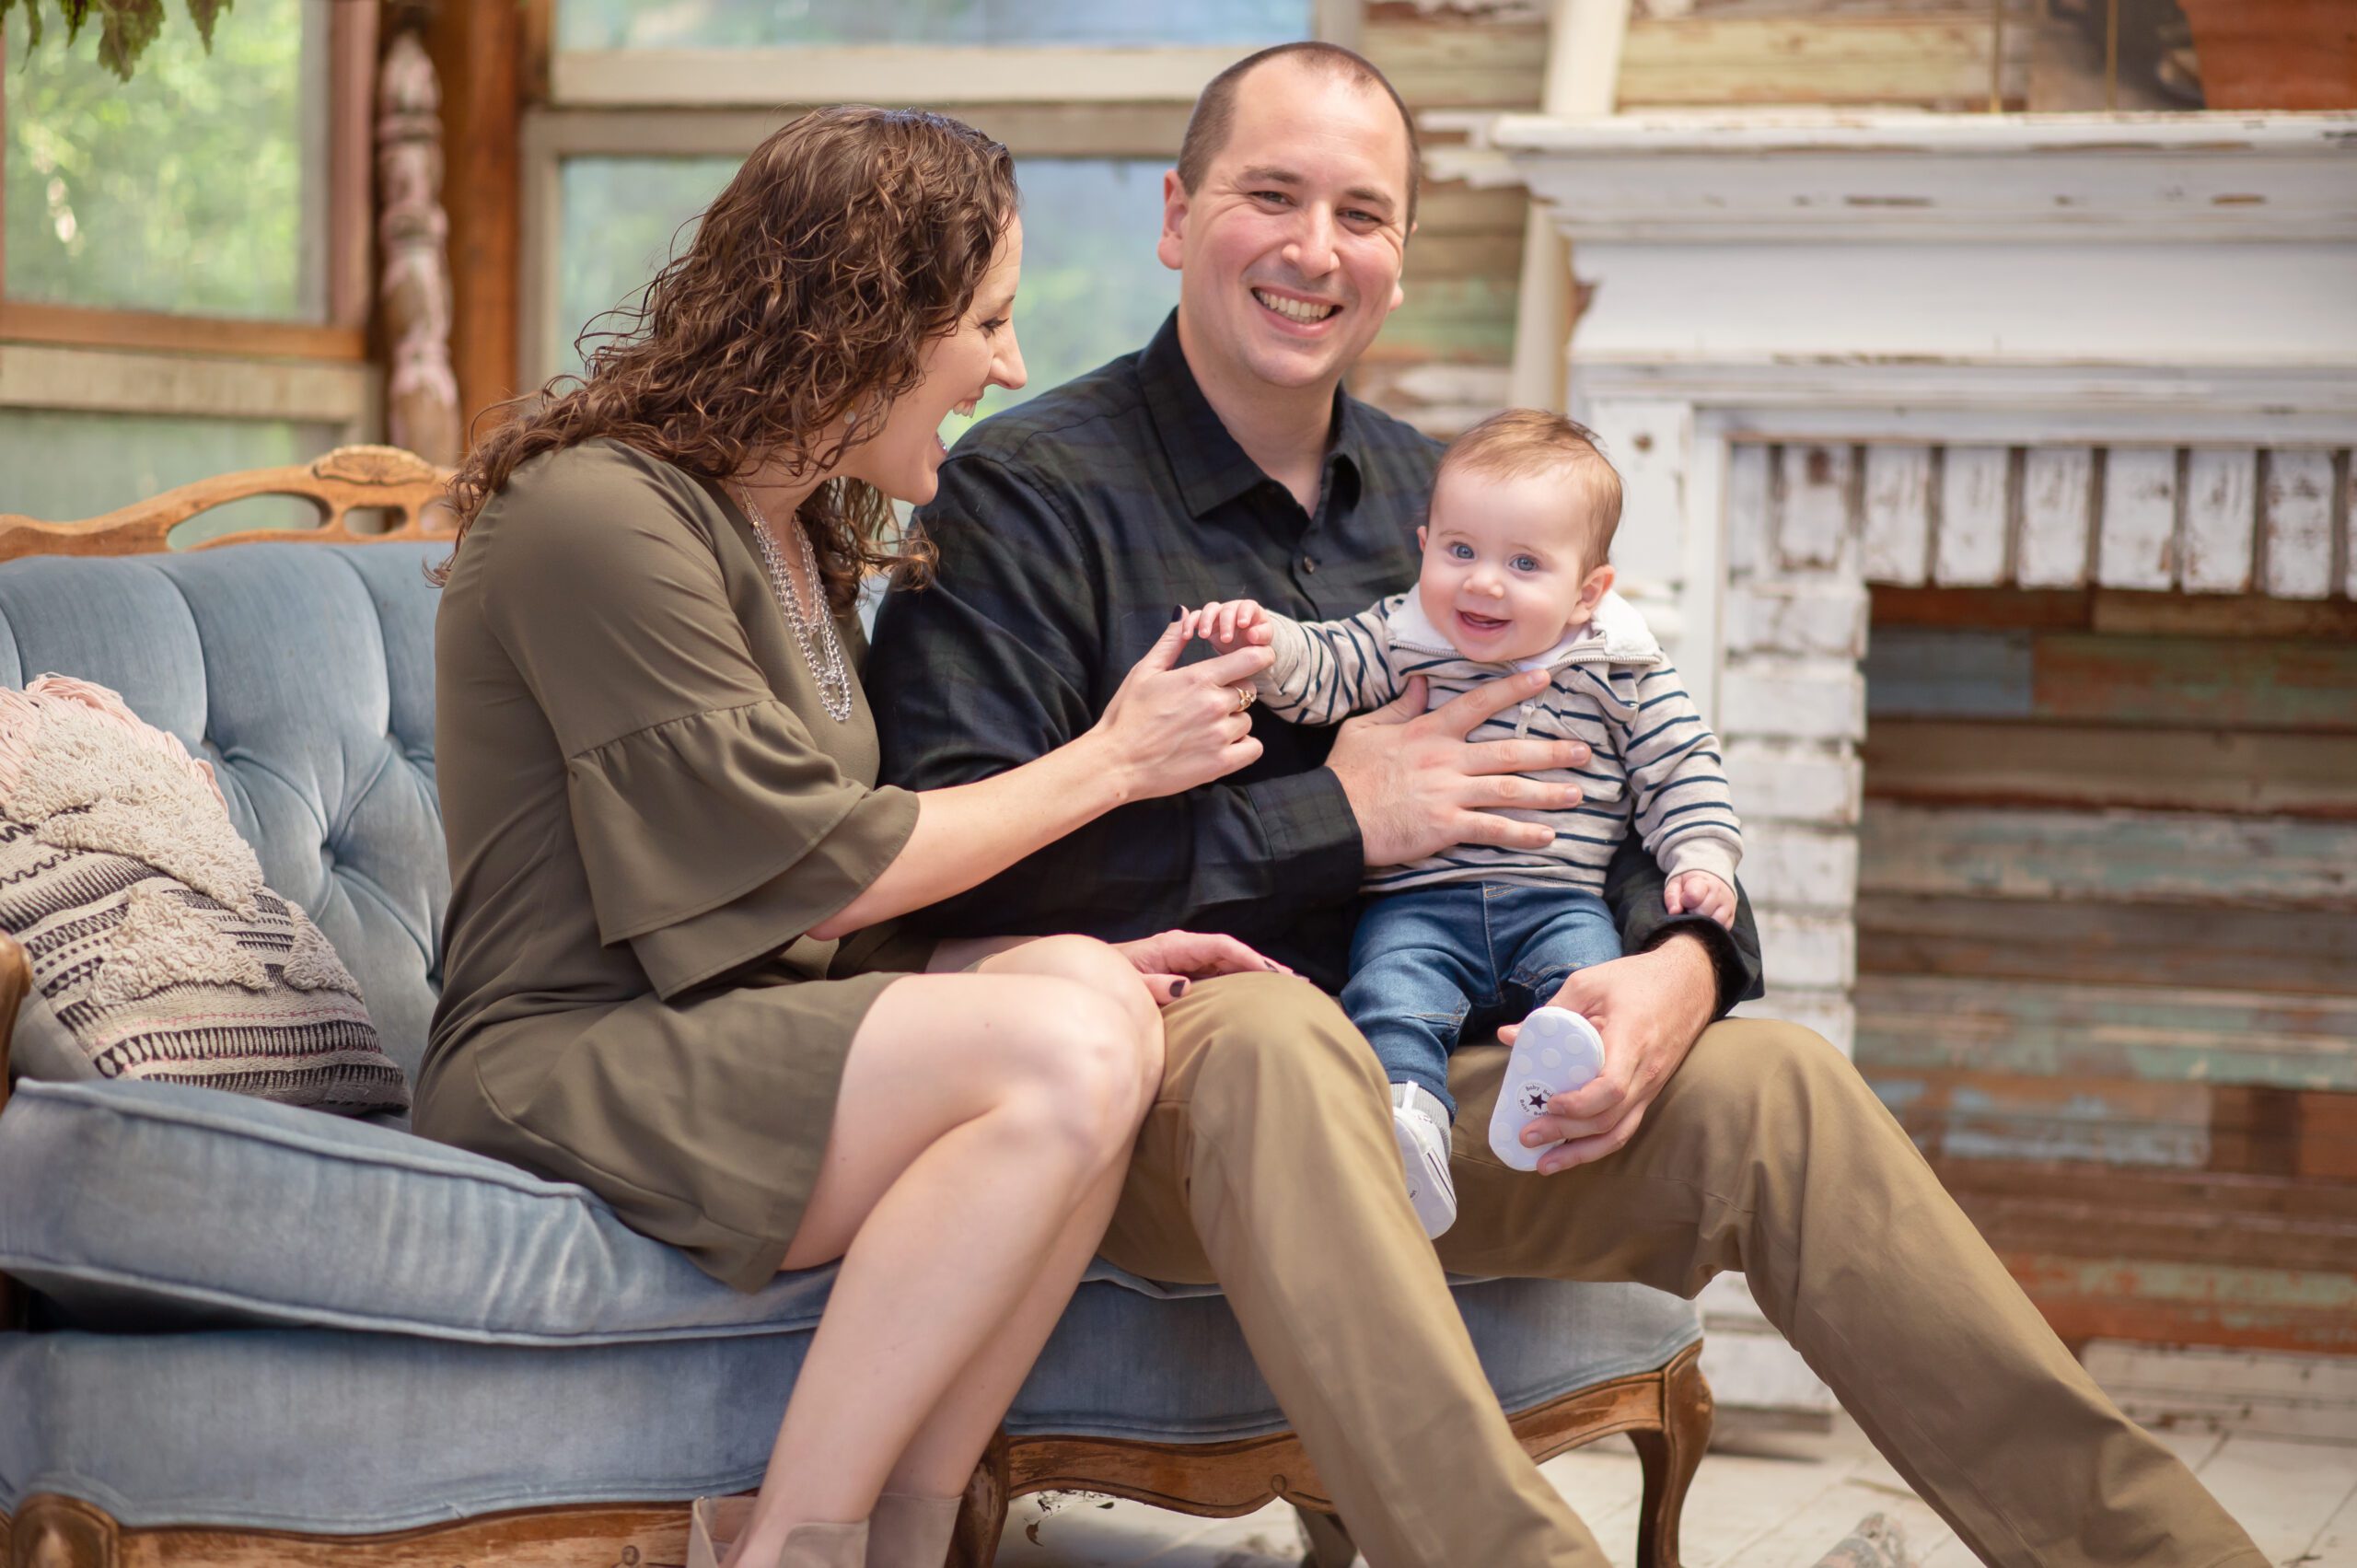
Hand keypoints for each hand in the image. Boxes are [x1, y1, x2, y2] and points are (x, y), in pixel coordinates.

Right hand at [1092, 619, 1272, 800]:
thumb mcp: (1144, 671)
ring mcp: (1220, 735)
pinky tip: (1221, 746)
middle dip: (1235, 692)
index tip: (1255, 660)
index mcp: (1199, 678)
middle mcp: (1215, 704)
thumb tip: (1183, 612)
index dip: (1259, 657)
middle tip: (1208, 703)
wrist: (1116, 763)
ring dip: (1233, 721)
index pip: (1252, 659)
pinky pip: (1253, 748)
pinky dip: (1243, 746)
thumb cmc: (1127, 715)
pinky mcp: (1221, 763)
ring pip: (1247, 720)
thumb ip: (1170, 642)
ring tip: (1204, 729)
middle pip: (1249, 690)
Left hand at [1112, 929, 1293, 1005]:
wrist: (1092, 975)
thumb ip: (1152, 985)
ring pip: (1230, 964)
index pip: (1222, 946)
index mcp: (1174, 946)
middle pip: (1233, 953)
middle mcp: (1185, 948)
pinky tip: (1259, 996)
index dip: (1249, 959)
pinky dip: (1241, 983)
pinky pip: (1220, 975)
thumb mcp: (1126, 984)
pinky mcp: (1186, 971)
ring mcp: (1187, 959)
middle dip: (1265, 966)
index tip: (1274, 974)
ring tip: (1289, 990)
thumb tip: (1185, 987)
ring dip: (1258, 975)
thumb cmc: (1108, 979)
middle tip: (1298, 983)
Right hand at [1180, 599, 1274, 652]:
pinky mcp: (1205, 622)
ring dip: (1206, 621)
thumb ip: (1261, 636)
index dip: (1245, 613)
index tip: (1242, 624)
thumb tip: (1253, 635)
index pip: (1247, 606)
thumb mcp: (1262, 641)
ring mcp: (1218, 614)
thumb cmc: (1255, 642)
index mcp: (1249, 611)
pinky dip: (1190, 623)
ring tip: (1204, 636)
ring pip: (1210, 610)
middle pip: (1227, 609)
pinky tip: (1187, 635)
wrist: (1242, 649)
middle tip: (1226, 639)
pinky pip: (1195, 617)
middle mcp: (1233, 609)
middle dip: (1226, 623)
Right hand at [1322, 670, 1590, 866]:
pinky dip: (1522, 833)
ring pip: (1510, 789)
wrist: (1332, 816)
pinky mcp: (1445, 826)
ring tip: (1577, 793)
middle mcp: (1446, 759)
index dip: (1513, 688)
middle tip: (1584, 750)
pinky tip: (1548, 836)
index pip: (1479, 703)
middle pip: (1509, 751)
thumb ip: (1400, 706)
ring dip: (1548, 792)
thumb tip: (1421, 682)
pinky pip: (1492, 829)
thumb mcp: (1366, 728)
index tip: (1544, 677)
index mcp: (1428, 731)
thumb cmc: (1346, 773)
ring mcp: (1448, 793)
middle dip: (1550, 750)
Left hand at [1495, 935, 1716, 1171]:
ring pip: (1620, 1132)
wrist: (1688, 983)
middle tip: (1526, 1135)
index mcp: (1632, 1039)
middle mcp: (1647, 1070)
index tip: (1548, 1102)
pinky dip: (1597, 1144)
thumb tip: (1508, 1036)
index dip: (1579, 1104)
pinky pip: (1626, 1127)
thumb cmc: (1636, 980)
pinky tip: (1571, 1153)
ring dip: (1581, 1153)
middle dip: (1565, 1133)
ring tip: (1543, 1164)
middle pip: (1609, 1117)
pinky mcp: (1650, 1092)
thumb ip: (1550, 1011)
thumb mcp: (1589, 983)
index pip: (1612, 1086)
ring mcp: (1652, 1086)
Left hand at [1665, 870, 1736, 926]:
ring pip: (1715, 922)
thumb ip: (1672, 895)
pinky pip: (1723, 927)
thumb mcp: (1676, 883)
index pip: (1694, 896)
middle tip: (1690, 909)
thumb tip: (1674, 912)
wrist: (1712, 878)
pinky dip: (1713, 928)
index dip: (1684, 902)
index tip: (1683, 901)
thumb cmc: (1691, 883)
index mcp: (1703, 881)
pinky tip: (1706, 921)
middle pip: (1703, 912)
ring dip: (1703, 923)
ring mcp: (1728, 904)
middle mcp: (1719, 892)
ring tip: (1698, 915)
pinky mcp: (1732, 915)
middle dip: (1692, 913)